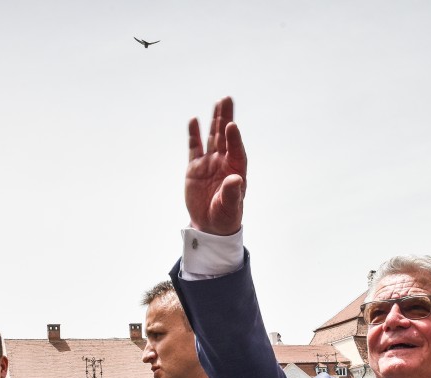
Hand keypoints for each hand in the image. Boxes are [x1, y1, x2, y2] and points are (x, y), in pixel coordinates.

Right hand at [185, 96, 247, 235]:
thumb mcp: (230, 207)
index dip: (234, 138)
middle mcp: (224, 162)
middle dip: (226, 118)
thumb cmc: (225, 217)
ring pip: (212, 137)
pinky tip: (194, 120)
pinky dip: (194, 134)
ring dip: (214, 120)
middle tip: (227, 99)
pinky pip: (194, 147)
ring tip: (218, 102)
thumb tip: (236, 179)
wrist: (209, 226)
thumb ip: (232, 193)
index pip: (236, 150)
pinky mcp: (195, 167)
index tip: (232, 125)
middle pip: (225, 136)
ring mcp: (209, 163)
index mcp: (235, 170)